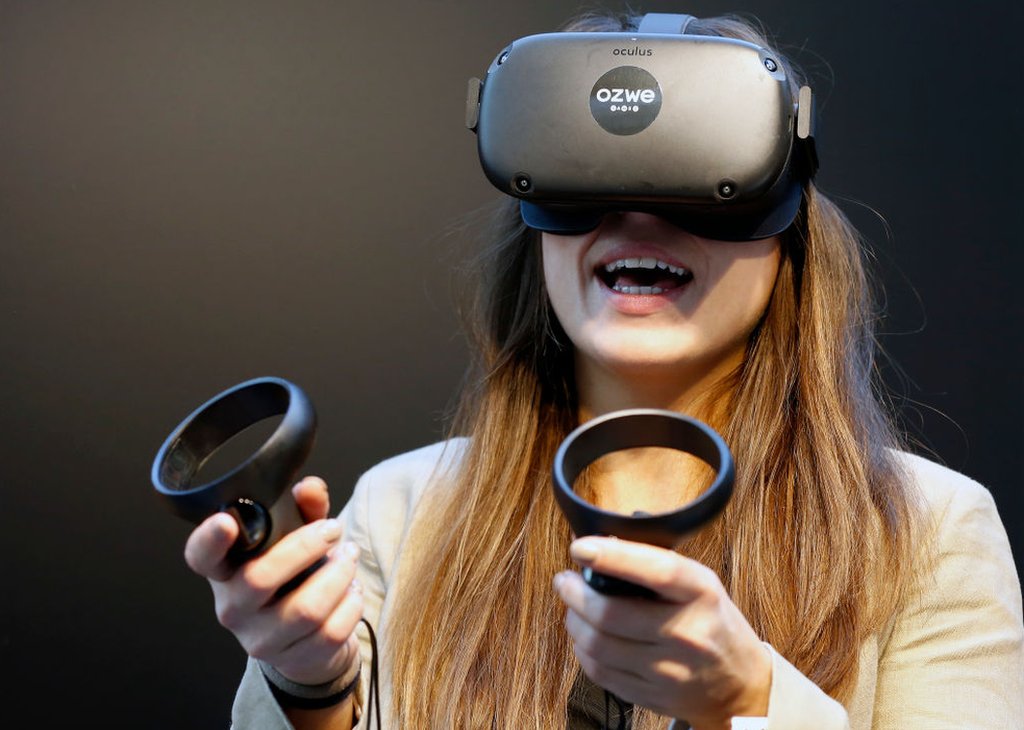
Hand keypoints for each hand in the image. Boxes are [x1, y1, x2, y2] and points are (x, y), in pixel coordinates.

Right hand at [184, 476, 363, 686]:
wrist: (308, 641)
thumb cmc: (297, 577)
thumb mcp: (296, 537)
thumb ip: (303, 509)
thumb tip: (311, 488)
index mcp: (224, 571)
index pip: (200, 555)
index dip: (209, 539)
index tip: (227, 521)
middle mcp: (232, 608)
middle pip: (260, 578)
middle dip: (307, 547)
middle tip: (333, 530)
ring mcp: (260, 639)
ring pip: (306, 608)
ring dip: (339, 575)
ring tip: (349, 558)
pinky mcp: (293, 660)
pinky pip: (331, 631)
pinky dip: (351, 604)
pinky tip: (352, 591)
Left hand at [553, 537, 770, 729]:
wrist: (738, 685)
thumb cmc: (712, 623)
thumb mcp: (700, 585)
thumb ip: (656, 568)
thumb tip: (603, 549)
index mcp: (701, 594)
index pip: (655, 570)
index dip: (612, 557)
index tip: (581, 547)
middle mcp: (686, 634)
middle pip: (610, 614)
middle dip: (574, 593)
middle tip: (564, 581)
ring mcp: (667, 670)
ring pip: (597, 645)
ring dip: (574, 620)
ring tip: (574, 607)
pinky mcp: (650, 696)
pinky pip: (599, 671)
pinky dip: (583, 649)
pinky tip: (587, 636)